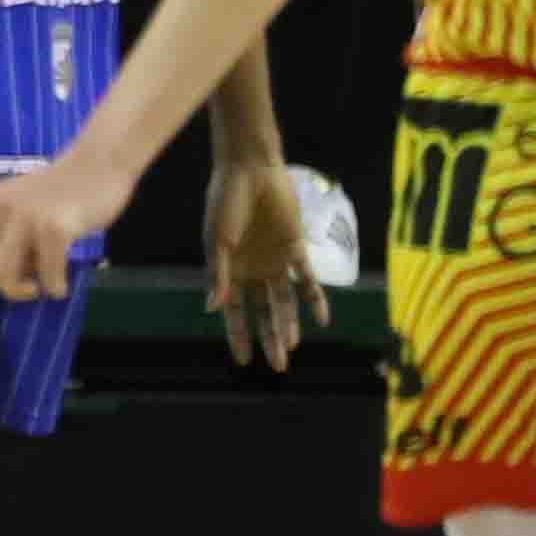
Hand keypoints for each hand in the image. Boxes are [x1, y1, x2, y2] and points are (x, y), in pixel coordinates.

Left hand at [0, 154, 121, 302]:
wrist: (99, 164)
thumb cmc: (61, 194)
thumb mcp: (16, 206)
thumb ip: (0, 233)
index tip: (14, 272)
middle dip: (7, 286)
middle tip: (31, 284)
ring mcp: (26, 216)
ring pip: (6, 276)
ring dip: (27, 291)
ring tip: (47, 284)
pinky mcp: (55, 227)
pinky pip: (47, 275)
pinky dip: (55, 287)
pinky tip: (62, 285)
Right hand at [205, 153, 326, 369]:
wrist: (250, 170)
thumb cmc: (225, 202)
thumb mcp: (217, 240)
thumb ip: (218, 274)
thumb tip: (213, 308)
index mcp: (229, 270)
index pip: (235, 311)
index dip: (238, 335)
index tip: (243, 360)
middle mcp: (253, 270)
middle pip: (263, 311)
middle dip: (269, 338)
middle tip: (278, 365)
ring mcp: (275, 260)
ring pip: (285, 301)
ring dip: (289, 323)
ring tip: (293, 346)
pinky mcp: (296, 247)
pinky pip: (308, 278)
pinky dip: (315, 298)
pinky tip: (322, 319)